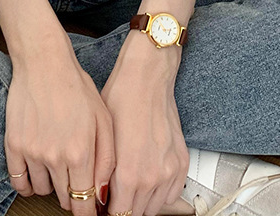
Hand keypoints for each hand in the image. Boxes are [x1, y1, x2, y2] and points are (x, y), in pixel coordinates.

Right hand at [5, 34, 114, 214]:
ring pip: (42, 190)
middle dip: (72, 195)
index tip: (89, 209)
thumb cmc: (77, 87)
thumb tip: (103, 195)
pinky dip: (26, 184)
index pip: (84, 202)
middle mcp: (55, 157)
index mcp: (80, 153)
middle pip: (64, 198)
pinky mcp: (13, 143)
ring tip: (57, 167)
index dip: (88, 211)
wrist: (43, 62)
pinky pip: (17, 180)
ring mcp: (31, 151)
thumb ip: (107, 160)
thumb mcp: (103, 119)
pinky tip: (35, 174)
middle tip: (74, 180)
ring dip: (51, 185)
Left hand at [99, 30, 190, 215]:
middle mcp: (152, 178)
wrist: (147, 77)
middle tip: (111, 198)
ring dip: (140, 203)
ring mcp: (170, 172)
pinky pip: (172, 194)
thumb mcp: (102, 137)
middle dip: (121, 209)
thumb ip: (102, 172)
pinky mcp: (181, 163)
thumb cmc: (121, 98)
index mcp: (129, 173)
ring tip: (127, 190)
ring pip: (154, 208)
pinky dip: (159, 194)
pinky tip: (146, 180)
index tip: (100, 207)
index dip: (106, 213)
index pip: (118, 215)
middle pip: (135, 214)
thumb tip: (98, 193)